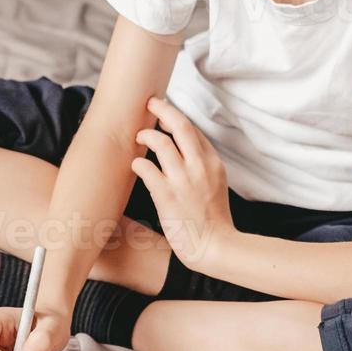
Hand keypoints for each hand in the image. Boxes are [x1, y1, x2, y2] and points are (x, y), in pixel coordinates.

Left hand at [132, 95, 236, 270]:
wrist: (215, 247)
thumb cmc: (212, 220)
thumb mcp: (216, 185)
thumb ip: (203, 166)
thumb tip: (187, 150)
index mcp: (213, 163)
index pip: (193, 131)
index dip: (176, 118)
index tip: (164, 115)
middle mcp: (199, 167)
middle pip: (180, 126)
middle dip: (162, 109)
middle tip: (149, 104)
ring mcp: (183, 180)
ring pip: (161, 142)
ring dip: (146, 135)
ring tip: (139, 137)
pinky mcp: (167, 195)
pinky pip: (146, 168)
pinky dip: (138, 163)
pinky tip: (135, 166)